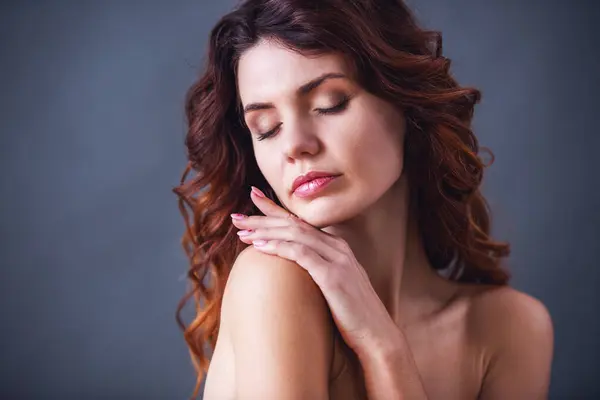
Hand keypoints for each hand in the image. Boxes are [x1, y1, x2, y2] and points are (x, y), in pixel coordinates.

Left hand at [230, 186, 400, 358]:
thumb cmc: (352, 313)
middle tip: (236, 217)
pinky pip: (301, 254)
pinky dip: (279, 247)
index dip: (275, 209)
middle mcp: (338, 247)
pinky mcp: (333, 276)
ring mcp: (337, 259)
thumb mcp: (334, 285)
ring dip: (266, 231)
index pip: (300, 222)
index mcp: (336, 246)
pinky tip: (260, 246)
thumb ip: (318, 270)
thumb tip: (291, 269)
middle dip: (262, 218)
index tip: (253, 199)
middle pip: (293, 224)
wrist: (377, 334)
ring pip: (295, 234)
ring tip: (242, 231)